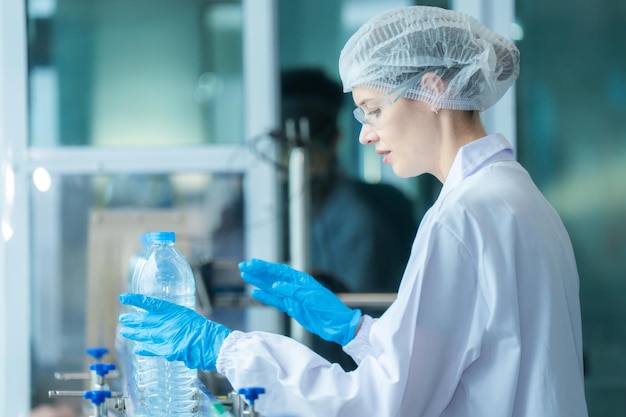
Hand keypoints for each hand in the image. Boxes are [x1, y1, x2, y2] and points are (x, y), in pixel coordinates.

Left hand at [118, 293, 230, 370]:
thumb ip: (174, 318)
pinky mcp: (165, 349)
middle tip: (123, 319)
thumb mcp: (188, 316)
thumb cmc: (203, 329)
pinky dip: (143, 349)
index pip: (149, 303)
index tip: (124, 297)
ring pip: (144, 334)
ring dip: (133, 333)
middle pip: (143, 320)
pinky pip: (151, 349)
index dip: (135, 300)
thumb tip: (165, 320)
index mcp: (172, 310)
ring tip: (125, 331)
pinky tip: (137, 348)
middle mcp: (166, 322)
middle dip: (132, 319)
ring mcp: (164, 336)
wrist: (210, 342)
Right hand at [239, 259, 361, 345]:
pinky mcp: (292, 309)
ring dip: (258, 282)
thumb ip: (292, 291)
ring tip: (245, 276)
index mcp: (301, 280)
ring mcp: (292, 298)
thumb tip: (275, 285)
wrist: (337, 325)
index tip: (252, 264)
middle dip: (258, 272)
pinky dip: (265, 298)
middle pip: (273, 277)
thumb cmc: (328, 308)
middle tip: (243, 266)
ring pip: (271, 288)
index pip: (279, 270)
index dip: (265, 267)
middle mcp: (294, 287)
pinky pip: (275, 302)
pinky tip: (255, 293)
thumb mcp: (311, 297)